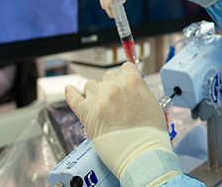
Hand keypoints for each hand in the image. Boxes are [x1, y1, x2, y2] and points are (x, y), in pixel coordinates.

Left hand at [65, 63, 174, 179]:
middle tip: (117, 100)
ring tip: (100, 101)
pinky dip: (70, 93)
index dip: (127, 76)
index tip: (126, 83)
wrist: (140, 153)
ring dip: (96, 91)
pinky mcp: (86, 113)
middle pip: (109, 76)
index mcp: (132, 81)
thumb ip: (140, 92)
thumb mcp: (152, 104)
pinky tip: (69, 89)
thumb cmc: (150, 134)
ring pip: (91, 85)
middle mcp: (113, 86)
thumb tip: (132, 90)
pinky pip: (73, 98)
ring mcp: (98, 99)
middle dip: (112, 86)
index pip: (126, 68)